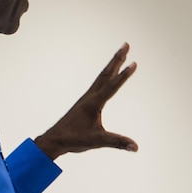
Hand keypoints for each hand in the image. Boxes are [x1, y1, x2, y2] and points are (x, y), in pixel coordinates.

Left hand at [34, 44, 138, 159]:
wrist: (55, 139)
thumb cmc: (74, 139)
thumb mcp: (98, 141)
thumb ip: (117, 142)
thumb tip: (136, 147)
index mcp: (93, 103)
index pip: (112, 86)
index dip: (123, 76)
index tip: (133, 63)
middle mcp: (90, 96)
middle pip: (106, 74)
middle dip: (117, 59)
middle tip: (126, 45)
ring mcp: (88, 97)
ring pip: (103, 76)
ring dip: (112, 64)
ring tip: (122, 53)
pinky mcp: (87, 101)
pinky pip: (99, 83)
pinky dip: (107, 74)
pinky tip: (110, 73)